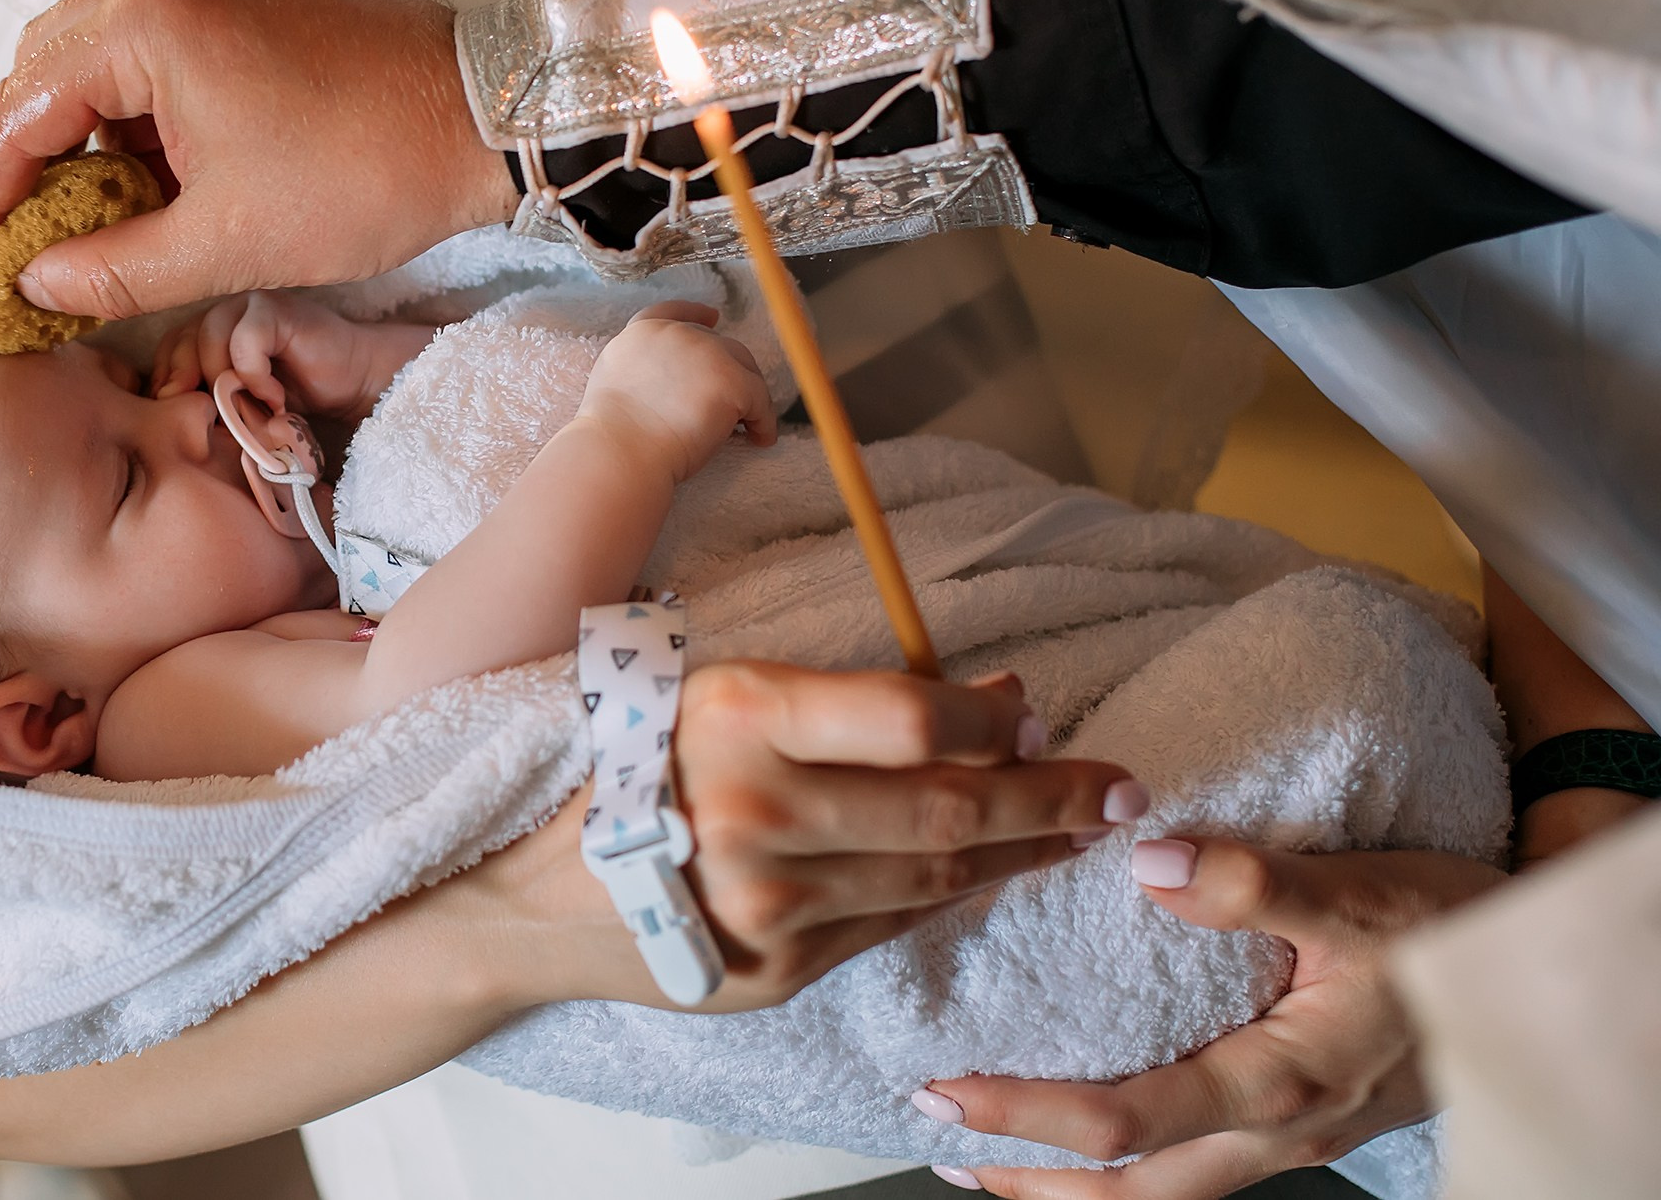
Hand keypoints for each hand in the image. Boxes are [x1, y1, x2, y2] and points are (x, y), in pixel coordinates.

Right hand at [0, 0, 516, 319]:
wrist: (497, 116)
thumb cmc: (370, 175)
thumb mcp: (229, 243)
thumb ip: (114, 269)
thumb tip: (36, 284)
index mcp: (151, 18)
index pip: (24, 102)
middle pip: (51, 57)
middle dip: (27, 150)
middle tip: (17, 233)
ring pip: (106, 42)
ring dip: (89, 124)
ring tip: (96, 211)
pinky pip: (166, 30)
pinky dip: (145, 95)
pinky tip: (160, 164)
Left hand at [152, 290, 433, 421]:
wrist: (354, 380)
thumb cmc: (297, 395)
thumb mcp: (239, 404)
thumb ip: (206, 399)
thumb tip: (165, 415)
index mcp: (208, 330)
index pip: (167, 350)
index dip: (169, 384)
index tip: (185, 418)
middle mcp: (224, 310)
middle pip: (181, 343)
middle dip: (193, 387)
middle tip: (217, 420)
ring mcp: (249, 304)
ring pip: (208, 339)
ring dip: (227, 383)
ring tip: (253, 409)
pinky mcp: (276, 308)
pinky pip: (245, 340)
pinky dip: (255, 375)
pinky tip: (275, 397)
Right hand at [499, 663, 1148, 1010]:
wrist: (540, 895)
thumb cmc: (638, 766)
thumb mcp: (722, 695)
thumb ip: (853, 701)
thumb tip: (999, 702)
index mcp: (739, 713)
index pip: (911, 716)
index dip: (994, 720)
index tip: (1038, 715)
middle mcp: (758, 806)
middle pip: (948, 803)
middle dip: (1053, 796)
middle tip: (1120, 787)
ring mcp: (773, 898)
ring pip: (937, 870)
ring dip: (1024, 848)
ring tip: (1077, 826)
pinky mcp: (784, 965)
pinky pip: (899, 920)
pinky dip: (956, 889)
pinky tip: (993, 866)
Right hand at [576, 303, 776, 483]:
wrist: (621, 451)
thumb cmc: (613, 434)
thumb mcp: (615, 381)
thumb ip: (641, 369)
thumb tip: (668, 385)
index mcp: (643, 333)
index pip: (674, 313)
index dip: (695, 313)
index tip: (713, 317)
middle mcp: (678, 334)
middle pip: (719, 345)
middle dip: (729, 371)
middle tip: (734, 404)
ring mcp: (707, 353)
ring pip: (744, 369)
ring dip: (748, 397)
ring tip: (748, 428)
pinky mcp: (731, 380)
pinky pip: (760, 400)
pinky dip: (763, 422)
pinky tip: (760, 439)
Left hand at [917, 839, 1504, 1197]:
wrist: (1532, 969)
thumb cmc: (1449, 927)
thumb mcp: (1356, 890)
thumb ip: (1250, 880)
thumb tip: (1142, 858)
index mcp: (1275, 1083)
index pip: (1121, 1121)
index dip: (1024, 1116)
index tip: (946, 1092)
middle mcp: (1274, 1131)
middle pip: (1127, 1190)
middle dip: (1026, 1175)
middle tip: (937, 1142)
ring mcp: (1288, 1139)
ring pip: (1160, 1194)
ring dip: (1069, 1187)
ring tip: (989, 1164)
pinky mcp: (1298, 1125)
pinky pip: (1195, 1167)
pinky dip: (1128, 1165)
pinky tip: (1096, 1135)